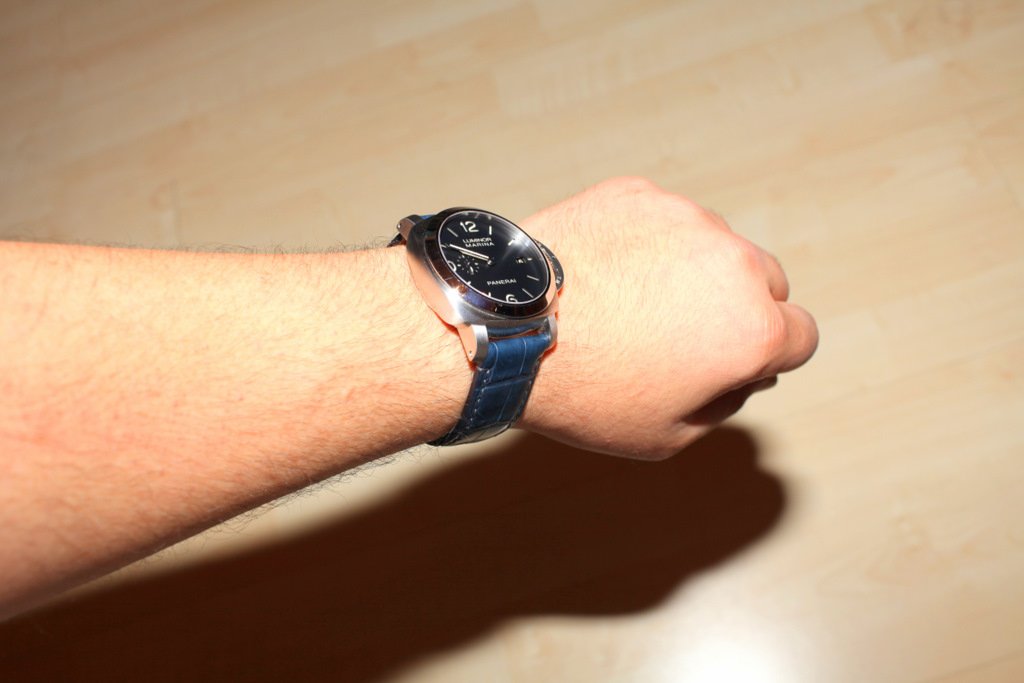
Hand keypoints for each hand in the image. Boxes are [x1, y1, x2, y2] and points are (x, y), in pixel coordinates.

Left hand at [519, 177, 818, 458]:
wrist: (505, 326)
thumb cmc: (582, 390)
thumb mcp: (665, 436)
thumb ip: (724, 404)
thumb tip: (741, 375)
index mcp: (754, 329)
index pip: (801, 337)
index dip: (769, 357)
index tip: (729, 364)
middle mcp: (734, 263)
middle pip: (768, 284)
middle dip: (740, 310)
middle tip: (681, 337)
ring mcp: (686, 219)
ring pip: (716, 247)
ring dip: (695, 272)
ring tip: (631, 303)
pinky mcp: (640, 194)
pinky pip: (665, 221)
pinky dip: (649, 243)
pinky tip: (606, 272)